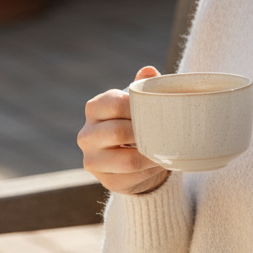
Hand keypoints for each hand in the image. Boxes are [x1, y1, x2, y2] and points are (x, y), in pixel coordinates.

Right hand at [78, 65, 170, 194]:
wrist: (130, 159)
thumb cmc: (135, 121)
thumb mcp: (139, 102)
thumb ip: (143, 87)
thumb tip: (149, 71)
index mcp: (94, 108)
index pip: (114, 103)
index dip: (137, 107)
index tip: (156, 110)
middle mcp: (86, 134)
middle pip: (118, 132)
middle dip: (145, 132)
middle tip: (165, 131)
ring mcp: (93, 160)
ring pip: (128, 160)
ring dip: (152, 154)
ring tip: (166, 148)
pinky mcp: (106, 181)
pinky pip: (134, 177)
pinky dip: (151, 170)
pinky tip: (160, 162)